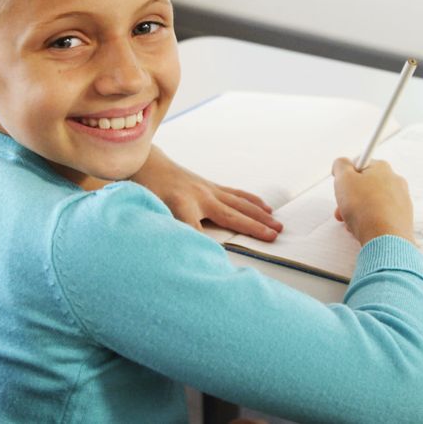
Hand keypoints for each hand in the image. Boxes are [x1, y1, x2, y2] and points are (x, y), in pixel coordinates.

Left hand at [131, 146, 282, 240]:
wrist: (145, 162)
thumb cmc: (145, 189)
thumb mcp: (148, 211)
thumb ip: (162, 230)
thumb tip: (175, 250)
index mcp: (181, 204)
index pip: (196, 231)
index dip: (207, 246)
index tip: (221, 261)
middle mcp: (200, 196)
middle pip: (232, 215)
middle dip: (253, 228)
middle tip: (274, 239)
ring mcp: (208, 189)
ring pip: (240, 204)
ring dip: (260, 215)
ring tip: (277, 225)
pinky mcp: (210, 186)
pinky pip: (237, 195)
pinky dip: (253, 201)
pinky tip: (265, 207)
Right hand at [332, 157, 414, 245]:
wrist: (385, 238)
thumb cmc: (366, 209)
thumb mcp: (343, 179)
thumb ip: (340, 165)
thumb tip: (341, 163)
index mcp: (382, 168)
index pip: (360, 164)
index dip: (347, 175)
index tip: (342, 184)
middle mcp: (395, 181)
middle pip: (366, 185)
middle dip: (351, 196)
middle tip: (342, 206)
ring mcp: (401, 200)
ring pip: (373, 202)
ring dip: (358, 210)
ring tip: (351, 221)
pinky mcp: (402, 218)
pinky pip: (381, 216)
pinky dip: (370, 221)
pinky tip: (363, 228)